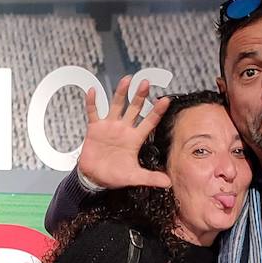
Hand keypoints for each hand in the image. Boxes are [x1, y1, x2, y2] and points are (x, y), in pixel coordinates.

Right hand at [79, 74, 172, 189]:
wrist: (94, 178)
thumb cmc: (114, 176)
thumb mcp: (134, 177)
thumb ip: (150, 178)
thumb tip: (168, 182)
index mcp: (135, 139)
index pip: (149, 122)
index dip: (156, 111)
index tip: (165, 100)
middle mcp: (123, 129)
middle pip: (134, 109)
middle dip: (139, 96)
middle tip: (145, 83)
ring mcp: (109, 126)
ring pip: (116, 106)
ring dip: (120, 93)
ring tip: (126, 80)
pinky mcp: (95, 128)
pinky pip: (93, 112)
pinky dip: (93, 102)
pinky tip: (93, 91)